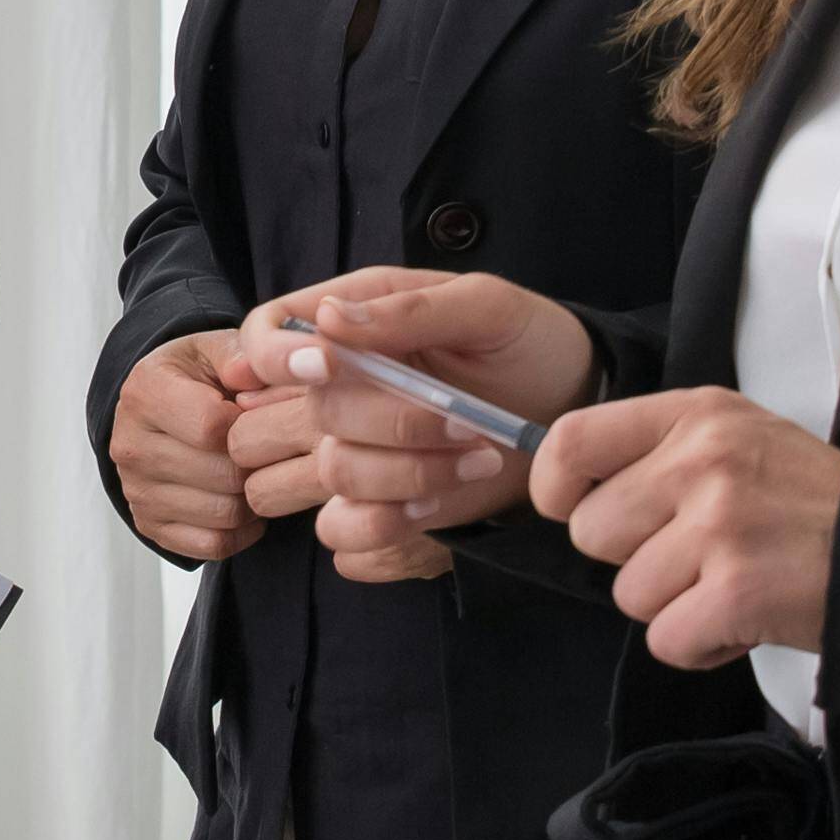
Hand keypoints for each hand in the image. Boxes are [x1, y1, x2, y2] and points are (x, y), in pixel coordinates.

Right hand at [107, 330, 264, 560]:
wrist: (160, 408)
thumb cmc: (197, 376)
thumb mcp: (215, 350)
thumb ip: (240, 354)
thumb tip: (254, 372)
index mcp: (144, 393)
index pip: (212, 426)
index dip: (252, 426)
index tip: (258, 416)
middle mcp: (130, 445)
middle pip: (224, 475)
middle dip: (258, 464)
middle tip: (269, 449)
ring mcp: (135, 491)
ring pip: (224, 514)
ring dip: (254, 498)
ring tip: (256, 471)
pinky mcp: (149, 525)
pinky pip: (214, 545)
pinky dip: (241, 531)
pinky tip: (243, 500)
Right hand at [243, 270, 567, 577]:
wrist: (572, 411)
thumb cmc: (530, 345)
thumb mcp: (488, 307)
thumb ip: (411, 308)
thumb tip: (329, 318)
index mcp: (352, 322)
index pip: (268, 333)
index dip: (276, 355)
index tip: (328, 366)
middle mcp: (341, 386)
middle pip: (303, 415)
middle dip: (384, 424)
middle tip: (465, 422)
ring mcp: (355, 448)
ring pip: (327, 476)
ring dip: (404, 475)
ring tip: (478, 458)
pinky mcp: (376, 504)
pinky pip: (342, 532)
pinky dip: (387, 525)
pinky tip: (439, 508)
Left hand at [527, 387, 839, 668]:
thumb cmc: (811, 504)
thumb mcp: (738, 439)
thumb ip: (660, 454)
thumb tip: (569, 498)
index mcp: (696, 415)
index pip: (570, 441)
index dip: (557, 489)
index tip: (577, 510)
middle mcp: (702, 460)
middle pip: (592, 532)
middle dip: (636, 559)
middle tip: (700, 556)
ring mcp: (720, 525)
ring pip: (629, 594)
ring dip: (676, 606)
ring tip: (733, 584)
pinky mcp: (738, 589)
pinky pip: (666, 641)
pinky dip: (702, 645)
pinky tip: (744, 619)